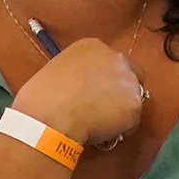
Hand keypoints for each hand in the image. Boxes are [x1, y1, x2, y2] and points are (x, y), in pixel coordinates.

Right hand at [15, 36, 144, 148]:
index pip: (111, 61)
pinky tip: (103, 132)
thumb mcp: (60, 69)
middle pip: (130, 74)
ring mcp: (128, 81)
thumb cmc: (44, 95)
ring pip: (132, 97)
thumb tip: (85, 87)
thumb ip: (80, 71)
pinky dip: (121, 129)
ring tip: (100, 124)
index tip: (97, 91)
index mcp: (93, 46)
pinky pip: (132, 120)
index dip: (106, 78)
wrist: (50, 116)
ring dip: (120, 110)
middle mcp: (115, 58)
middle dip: (120, 90)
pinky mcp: (134, 105)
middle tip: (105, 108)